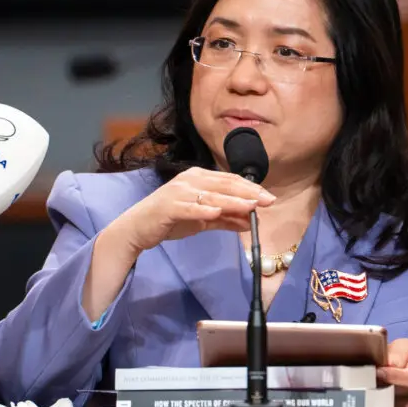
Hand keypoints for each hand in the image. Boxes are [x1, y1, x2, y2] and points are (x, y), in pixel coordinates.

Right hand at [110, 167, 275, 253]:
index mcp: (199, 177)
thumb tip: (251, 222)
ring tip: (251, 206)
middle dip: (248, 193)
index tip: (269, 197)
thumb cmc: (170, 220)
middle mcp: (190, 179)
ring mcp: (178, 191)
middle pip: (224, 184)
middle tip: (268, 201)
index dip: (251, 188)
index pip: (230, 180)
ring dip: (232, 200)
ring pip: (211, 195)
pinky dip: (203, 209)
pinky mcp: (168, 206)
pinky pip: (189, 207)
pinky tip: (217, 212)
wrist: (138, 228)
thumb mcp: (203, 220)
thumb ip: (226, 219)